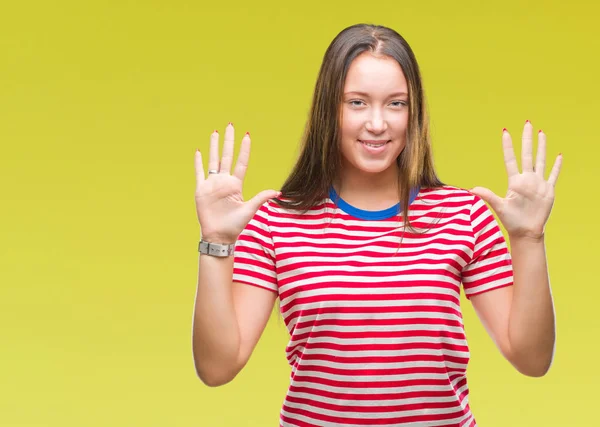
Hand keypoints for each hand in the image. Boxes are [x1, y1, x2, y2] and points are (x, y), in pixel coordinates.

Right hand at [194, 123, 279, 243]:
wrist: (219, 236)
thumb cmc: (235, 225)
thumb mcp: (250, 210)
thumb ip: (261, 198)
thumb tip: (278, 192)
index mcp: (236, 185)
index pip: (241, 163)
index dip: (244, 150)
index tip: (247, 136)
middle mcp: (224, 181)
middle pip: (226, 156)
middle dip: (228, 141)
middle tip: (230, 125)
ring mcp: (212, 184)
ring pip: (213, 160)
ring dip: (213, 146)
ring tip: (215, 132)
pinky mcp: (201, 190)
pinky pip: (199, 173)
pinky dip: (198, 162)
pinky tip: (199, 151)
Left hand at [470, 121, 562, 239]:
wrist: (526, 231)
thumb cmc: (511, 221)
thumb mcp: (499, 206)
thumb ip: (487, 196)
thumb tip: (472, 188)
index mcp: (514, 181)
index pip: (510, 159)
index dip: (508, 146)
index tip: (505, 132)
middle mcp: (526, 179)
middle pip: (527, 154)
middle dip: (527, 139)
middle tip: (528, 123)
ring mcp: (538, 183)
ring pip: (541, 160)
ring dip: (542, 147)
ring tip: (541, 133)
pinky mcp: (548, 190)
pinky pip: (553, 175)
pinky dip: (556, 165)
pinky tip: (558, 155)